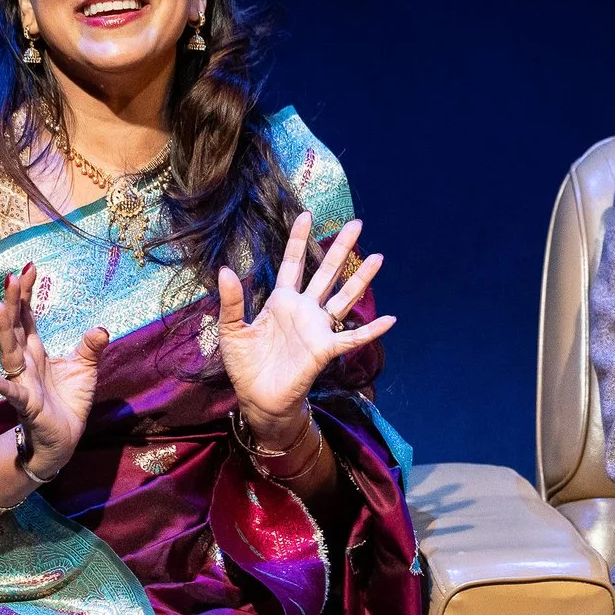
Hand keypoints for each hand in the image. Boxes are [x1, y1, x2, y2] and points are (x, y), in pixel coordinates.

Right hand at [0, 260, 108, 474]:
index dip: (26, 293)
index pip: (27, 316)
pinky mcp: (28, 406)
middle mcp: (24, 362)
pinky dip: (4, 387)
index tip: (28, 267)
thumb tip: (101, 328)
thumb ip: (90, 348)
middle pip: (15, 327)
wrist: (63, 439)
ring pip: (9, 353)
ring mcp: (23, 382)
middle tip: (12, 275)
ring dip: (3, 330)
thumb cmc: (68, 402)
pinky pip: (14, 394)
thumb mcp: (85, 370)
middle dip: (13, 301)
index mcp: (36, 351)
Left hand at [216, 211, 395, 445]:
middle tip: (356, 223)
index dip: (300, 240)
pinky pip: (352, 338)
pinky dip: (371, 330)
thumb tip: (225, 270)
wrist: (257, 398)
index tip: (307, 215)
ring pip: (343, 297)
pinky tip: (390, 320)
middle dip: (340, 248)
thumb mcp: (231, 330)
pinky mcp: (325, 349)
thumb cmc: (245, 365)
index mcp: (281, 301)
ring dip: (361, 279)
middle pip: (326, 273)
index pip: (293, 264)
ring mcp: (317, 328)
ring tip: (378, 258)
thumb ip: (231, 301)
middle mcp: (304, 310)